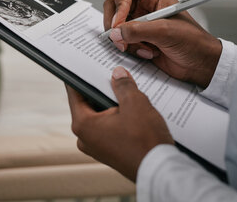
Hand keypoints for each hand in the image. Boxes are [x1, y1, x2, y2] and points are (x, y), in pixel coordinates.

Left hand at [66, 66, 173, 181]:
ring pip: (100, 116)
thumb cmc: (146, 142)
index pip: (75, 92)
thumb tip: (117, 73)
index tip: (83, 64)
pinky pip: (108, 127)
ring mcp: (95, 146)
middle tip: (110, 73)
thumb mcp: (135, 104)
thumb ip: (123, 85)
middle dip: (100, 89)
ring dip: (111, 103)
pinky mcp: (108, 151)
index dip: (81, 75)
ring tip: (124, 89)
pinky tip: (130, 108)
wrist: (161, 171)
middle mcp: (84, 137)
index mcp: (83, 124)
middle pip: (88, 103)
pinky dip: (116, 117)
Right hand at [103, 0, 221, 88]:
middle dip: (117, 26)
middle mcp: (143, 5)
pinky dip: (130, 48)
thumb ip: (137, 30)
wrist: (200, 64)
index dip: (118, 5)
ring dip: (126, 40)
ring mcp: (138, 22)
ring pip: (115, 26)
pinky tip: (148, 52)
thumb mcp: (165, 32)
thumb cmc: (193, 42)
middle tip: (123, 40)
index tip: (118, 24)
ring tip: (145, 48)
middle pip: (113, 7)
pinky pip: (121, 40)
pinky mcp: (136, 37)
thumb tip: (115, 33)